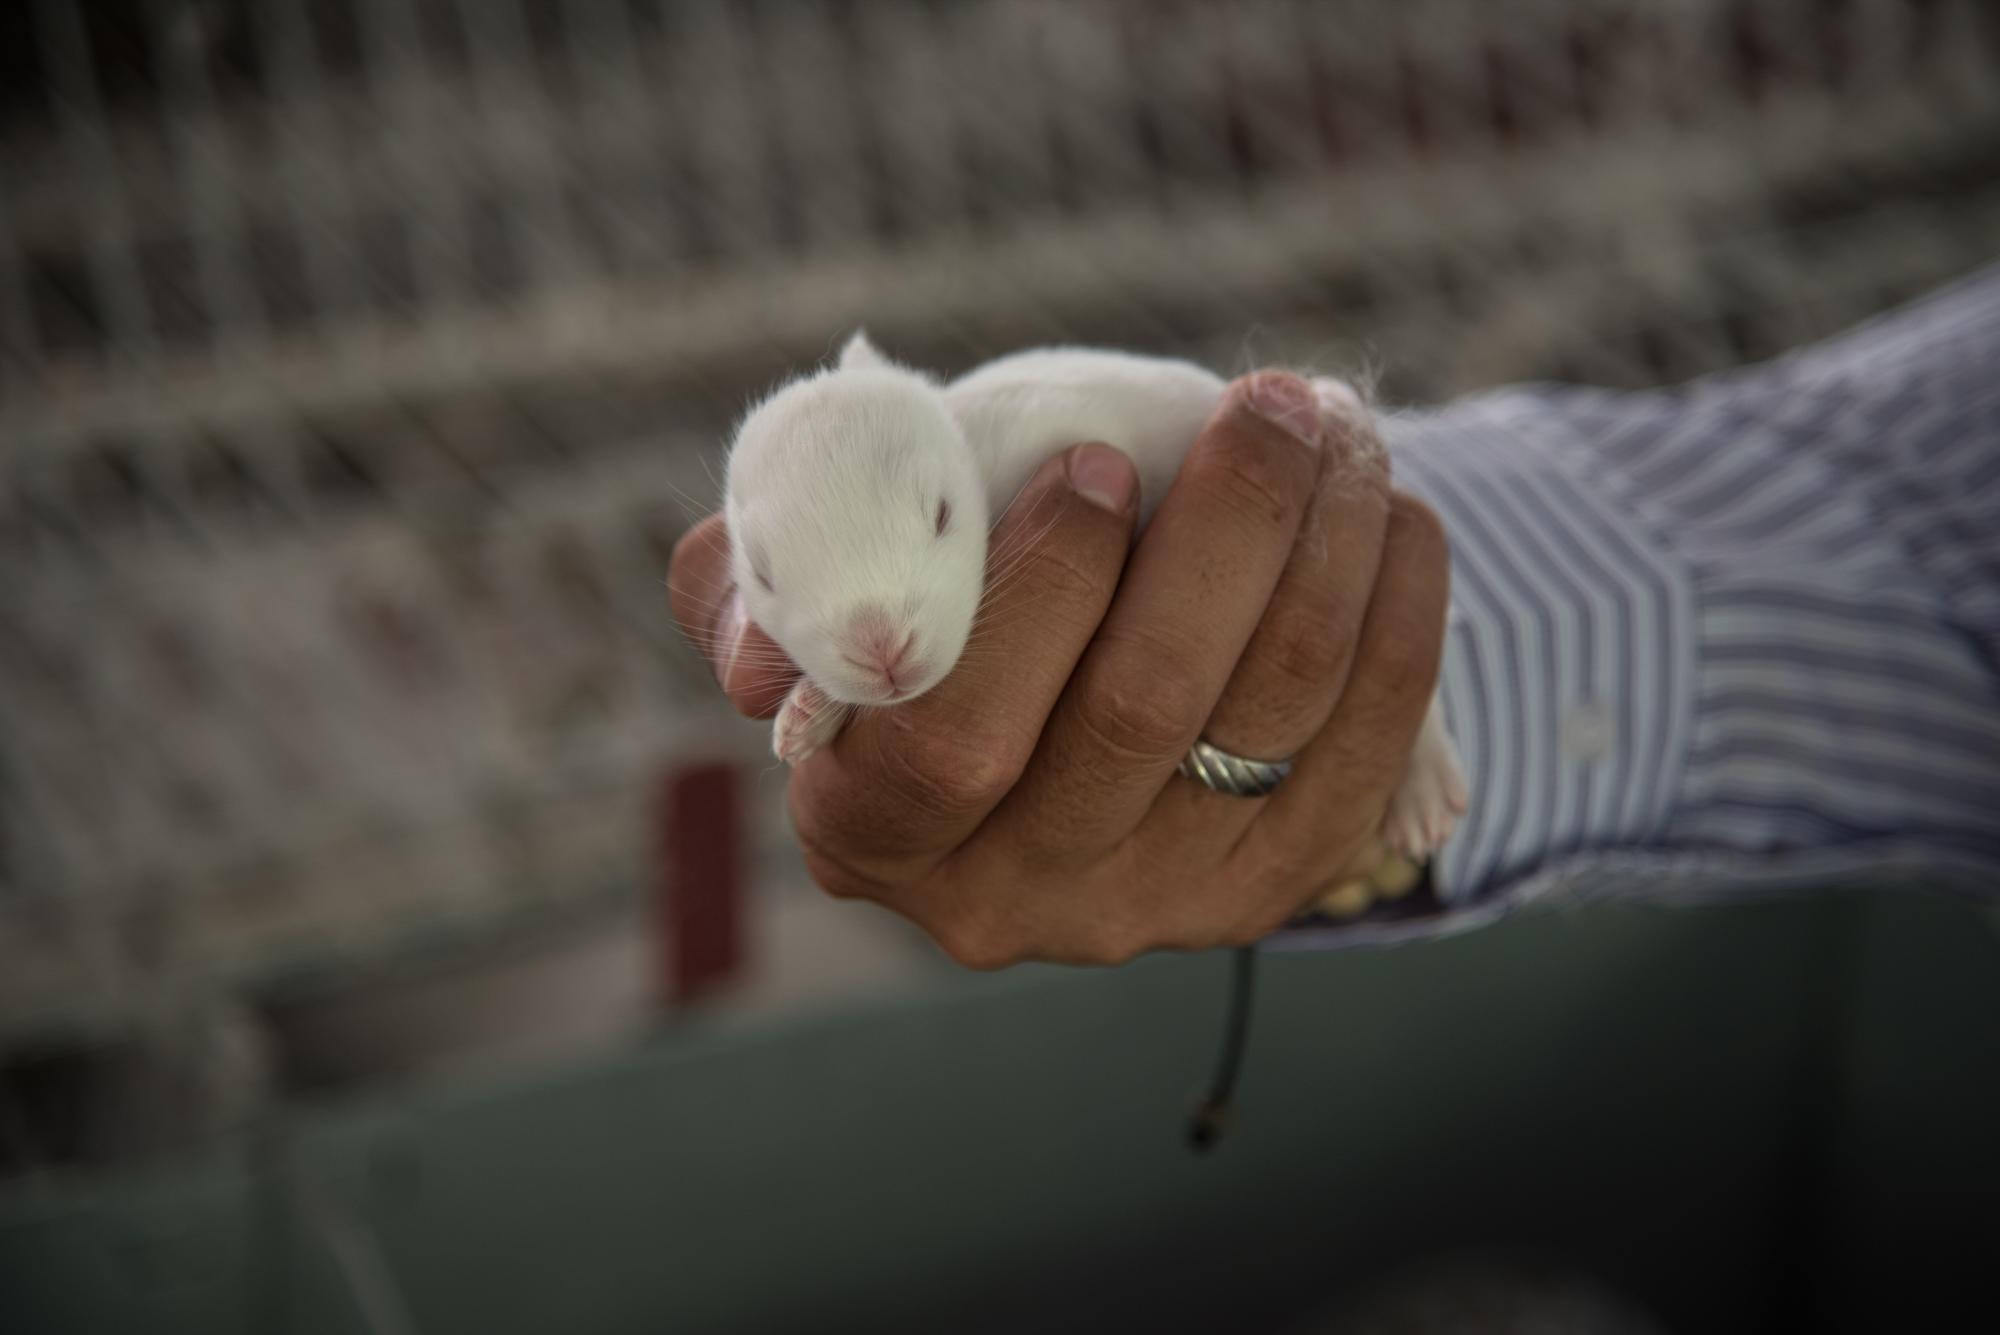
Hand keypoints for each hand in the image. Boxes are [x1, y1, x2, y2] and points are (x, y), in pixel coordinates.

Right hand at [669, 372, 1449, 965]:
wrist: (1060, 708)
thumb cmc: (934, 613)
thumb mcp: (830, 594)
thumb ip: (783, 576)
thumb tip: (761, 640)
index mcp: (873, 829)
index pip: (953, 739)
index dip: (1037, 597)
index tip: (1099, 462)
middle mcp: (1011, 895)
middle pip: (1138, 715)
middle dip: (1226, 536)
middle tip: (1269, 405)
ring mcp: (1152, 906)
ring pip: (1265, 717)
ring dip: (1325, 550)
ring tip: (1338, 427)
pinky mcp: (1272, 889)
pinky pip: (1360, 747)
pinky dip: (1396, 616)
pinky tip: (1392, 514)